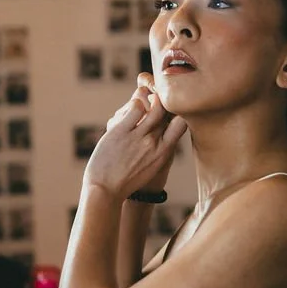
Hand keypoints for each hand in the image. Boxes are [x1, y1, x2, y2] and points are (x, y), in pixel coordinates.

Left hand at [84, 73, 187, 199]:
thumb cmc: (127, 178)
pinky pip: (136, 107)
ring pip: (156, 107)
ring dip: (152, 99)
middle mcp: (154, 143)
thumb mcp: (152, 166)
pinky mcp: (121, 131)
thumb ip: (161, 146)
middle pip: (168, 113)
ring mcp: (138, 137)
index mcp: (164, 152)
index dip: (178, 112)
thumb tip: (164, 128)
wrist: (104, 190)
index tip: (169, 109)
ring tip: (145, 100)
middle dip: (164, 102)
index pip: (182, 124)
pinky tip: (132, 107)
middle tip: (156, 97)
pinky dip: (136, 103)